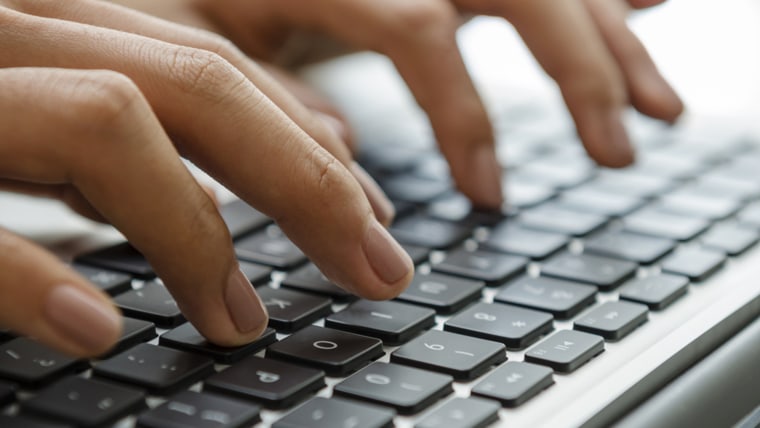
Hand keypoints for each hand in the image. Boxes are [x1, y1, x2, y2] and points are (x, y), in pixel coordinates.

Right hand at [0, 0, 412, 356]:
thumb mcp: (50, 111)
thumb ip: (149, 128)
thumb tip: (268, 156)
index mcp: (68, 24)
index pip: (217, 69)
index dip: (310, 146)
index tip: (371, 224)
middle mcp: (22, 33)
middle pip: (200, 83)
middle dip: (306, 181)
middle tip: (377, 270)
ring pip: (109, 118)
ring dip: (193, 236)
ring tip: (239, 323)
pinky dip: (38, 280)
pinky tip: (95, 328)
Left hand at [128, 0, 682, 208]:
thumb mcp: (185, 41)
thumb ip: (260, 99)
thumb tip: (345, 165)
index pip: (415, 19)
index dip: (461, 108)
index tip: (486, 193)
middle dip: (576, 65)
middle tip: (617, 148)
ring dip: (606, 37)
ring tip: (656, 110)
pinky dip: (594, 6)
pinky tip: (642, 17)